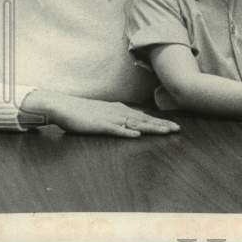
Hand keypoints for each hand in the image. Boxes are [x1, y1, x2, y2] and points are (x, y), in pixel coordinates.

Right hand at [22, 91, 180, 137]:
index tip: (174, 127)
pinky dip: (127, 132)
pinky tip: (137, 135)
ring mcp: (110, 119)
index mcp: (121, 110)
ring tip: (165, 132)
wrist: (64, 106)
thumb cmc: (83, 112)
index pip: (145, 117)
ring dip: (151, 128)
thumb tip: (132, 122)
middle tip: (178, 130)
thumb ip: (118, 117)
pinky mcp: (99, 126)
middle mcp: (119, 113)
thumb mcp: (105, 113)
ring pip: (135, 124)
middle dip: (162, 125)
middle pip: (144, 120)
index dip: (160, 122)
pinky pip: (115, 130)